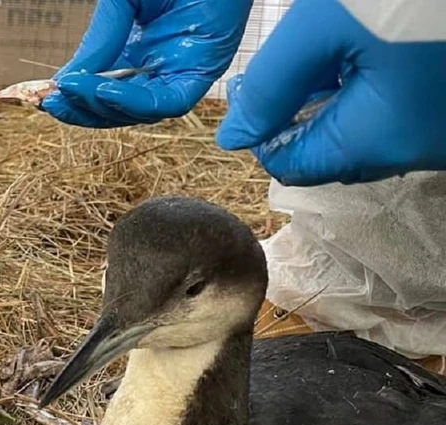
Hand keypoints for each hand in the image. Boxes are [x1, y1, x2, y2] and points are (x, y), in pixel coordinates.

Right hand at [41, 0, 252, 128]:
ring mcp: (180, 73)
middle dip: (83, 111)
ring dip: (103, 107)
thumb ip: (98, 41)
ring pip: (140, 114)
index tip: (46, 98)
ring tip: (74, 89)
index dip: (75, 100)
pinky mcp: (203, 72)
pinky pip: (167, 103)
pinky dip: (134, 103)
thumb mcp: (119, 3)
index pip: (102, 91)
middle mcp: (158, 69)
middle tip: (53, 102)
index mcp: (136, 52)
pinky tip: (105, 90)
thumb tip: (66, 82)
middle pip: (118, 110)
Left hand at [215, 0, 445, 185]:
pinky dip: (369, 88)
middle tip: (284, 60)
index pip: (292, 164)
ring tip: (322, 47)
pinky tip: (362, 47)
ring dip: (331, 98)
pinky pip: (398, 113)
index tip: (250, 84)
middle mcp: (419, 149)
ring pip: (364, 130)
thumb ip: (271, 85)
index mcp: (381, 140)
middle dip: (295, 112)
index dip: (261, 129)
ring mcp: (441, 131)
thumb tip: (234, 136)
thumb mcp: (324, 25)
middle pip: (329, 150)